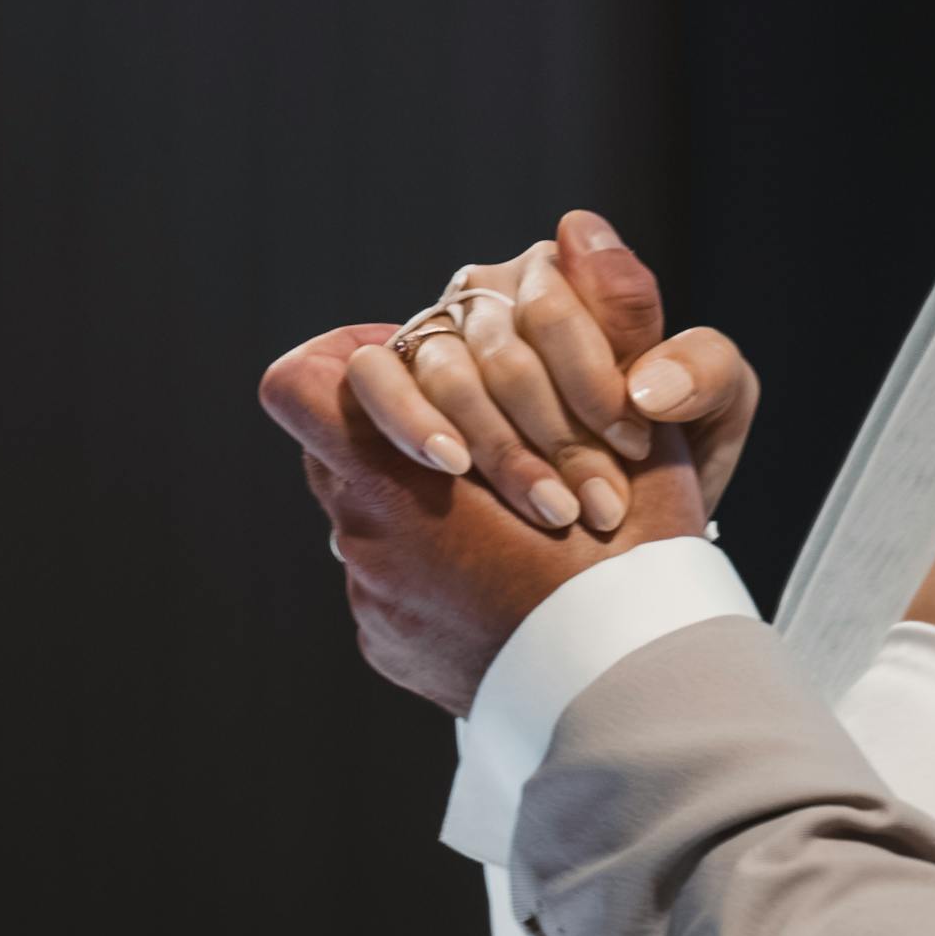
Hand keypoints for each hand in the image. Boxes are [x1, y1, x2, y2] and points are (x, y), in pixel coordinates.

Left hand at [258, 320, 706, 715]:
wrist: (630, 709)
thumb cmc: (635, 568)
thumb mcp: (630, 432)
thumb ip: (596, 324)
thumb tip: (578, 226)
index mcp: (394, 479)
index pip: (300, 386)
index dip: (340, 363)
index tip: (407, 367)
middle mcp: (360, 542)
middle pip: (342, 449)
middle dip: (403, 434)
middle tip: (484, 443)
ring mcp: (371, 604)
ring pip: (370, 519)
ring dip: (427, 507)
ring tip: (513, 524)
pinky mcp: (388, 648)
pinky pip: (393, 584)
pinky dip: (437, 572)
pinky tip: (509, 586)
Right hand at [344, 209, 760, 534]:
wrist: (592, 542)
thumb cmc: (651, 468)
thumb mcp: (710, 415)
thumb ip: (704, 368)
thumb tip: (647, 378)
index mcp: (567, 275)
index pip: (564, 303)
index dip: (597, 380)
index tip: (635, 448)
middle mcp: (489, 293)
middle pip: (507, 346)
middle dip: (559, 435)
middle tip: (600, 506)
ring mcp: (429, 334)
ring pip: (447, 369)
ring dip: (501, 449)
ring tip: (550, 512)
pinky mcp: (378, 379)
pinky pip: (372, 375)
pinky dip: (409, 419)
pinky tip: (450, 465)